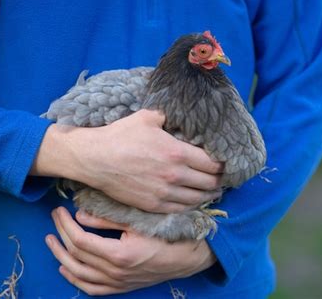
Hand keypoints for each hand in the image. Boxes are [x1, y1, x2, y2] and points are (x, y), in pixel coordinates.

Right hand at [32, 110, 223, 212]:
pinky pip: (181, 208)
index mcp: (177, 153)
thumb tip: (179, 114)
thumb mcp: (147, 118)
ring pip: (198, 198)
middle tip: (223, 177)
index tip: (225, 162)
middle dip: (220, 180)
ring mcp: (164, 193)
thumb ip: (168, 116)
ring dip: (210, 194)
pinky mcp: (153, 205)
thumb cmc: (120, 136)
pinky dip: (192, 204)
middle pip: (210, 182)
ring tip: (214, 190)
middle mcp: (175, 175)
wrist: (96, 159)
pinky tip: (195, 200)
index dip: (223, 163)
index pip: (212, 163)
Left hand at [46, 207, 216, 295]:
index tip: (59, 210)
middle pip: (76, 255)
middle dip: (60, 235)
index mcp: (119, 254)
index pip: (80, 240)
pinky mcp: (122, 287)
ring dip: (61, 257)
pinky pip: (92, 289)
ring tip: (51, 241)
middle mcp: (116, 273)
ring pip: (79, 274)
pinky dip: (76, 280)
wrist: (189, 256)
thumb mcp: (140, 220)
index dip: (65, 225)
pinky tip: (66, 269)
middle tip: (54, 218)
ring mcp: (118, 283)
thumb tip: (80, 214)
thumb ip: (109, 219)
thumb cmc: (168, 233)